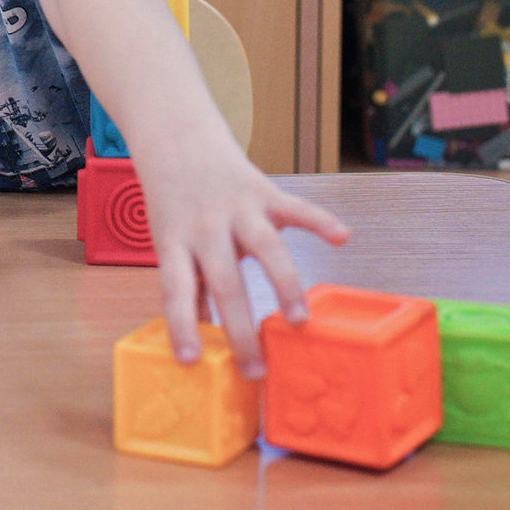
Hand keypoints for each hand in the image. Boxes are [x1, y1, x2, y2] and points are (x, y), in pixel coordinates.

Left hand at [137, 136, 352, 379]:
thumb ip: (188, 283)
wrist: (176, 138)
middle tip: (256, 371)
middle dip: (241, 329)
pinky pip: (295, 207)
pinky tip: (341, 237)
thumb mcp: (168, 240)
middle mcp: (205, 227)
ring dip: (283, 285)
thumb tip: (199, 336)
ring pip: (265, 247)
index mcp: (175, 242)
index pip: (176, 290)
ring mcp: (236, 207)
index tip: (190, 361)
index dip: (182, 325)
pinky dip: (319, 220)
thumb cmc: (173, 201)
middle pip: (225, 281)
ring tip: (298, 322)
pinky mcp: (263, 190)